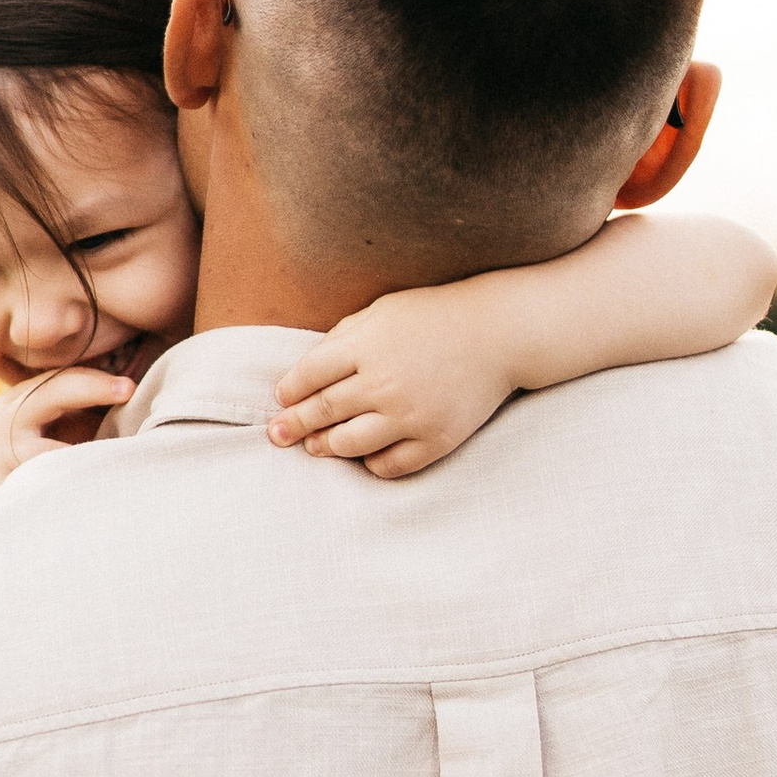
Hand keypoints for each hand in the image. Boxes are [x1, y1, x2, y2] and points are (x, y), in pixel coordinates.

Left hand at [268, 290, 510, 479]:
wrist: (499, 334)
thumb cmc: (435, 318)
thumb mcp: (383, 311)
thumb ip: (344, 337)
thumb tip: (305, 371)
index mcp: (368, 346)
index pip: (310, 375)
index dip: (289, 390)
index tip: (281, 399)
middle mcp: (385, 382)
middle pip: (324, 411)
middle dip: (293, 425)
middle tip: (276, 434)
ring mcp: (411, 415)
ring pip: (350, 444)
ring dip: (325, 447)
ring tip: (314, 447)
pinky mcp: (435, 439)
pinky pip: (390, 465)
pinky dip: (370, 464)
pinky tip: (363, 457)